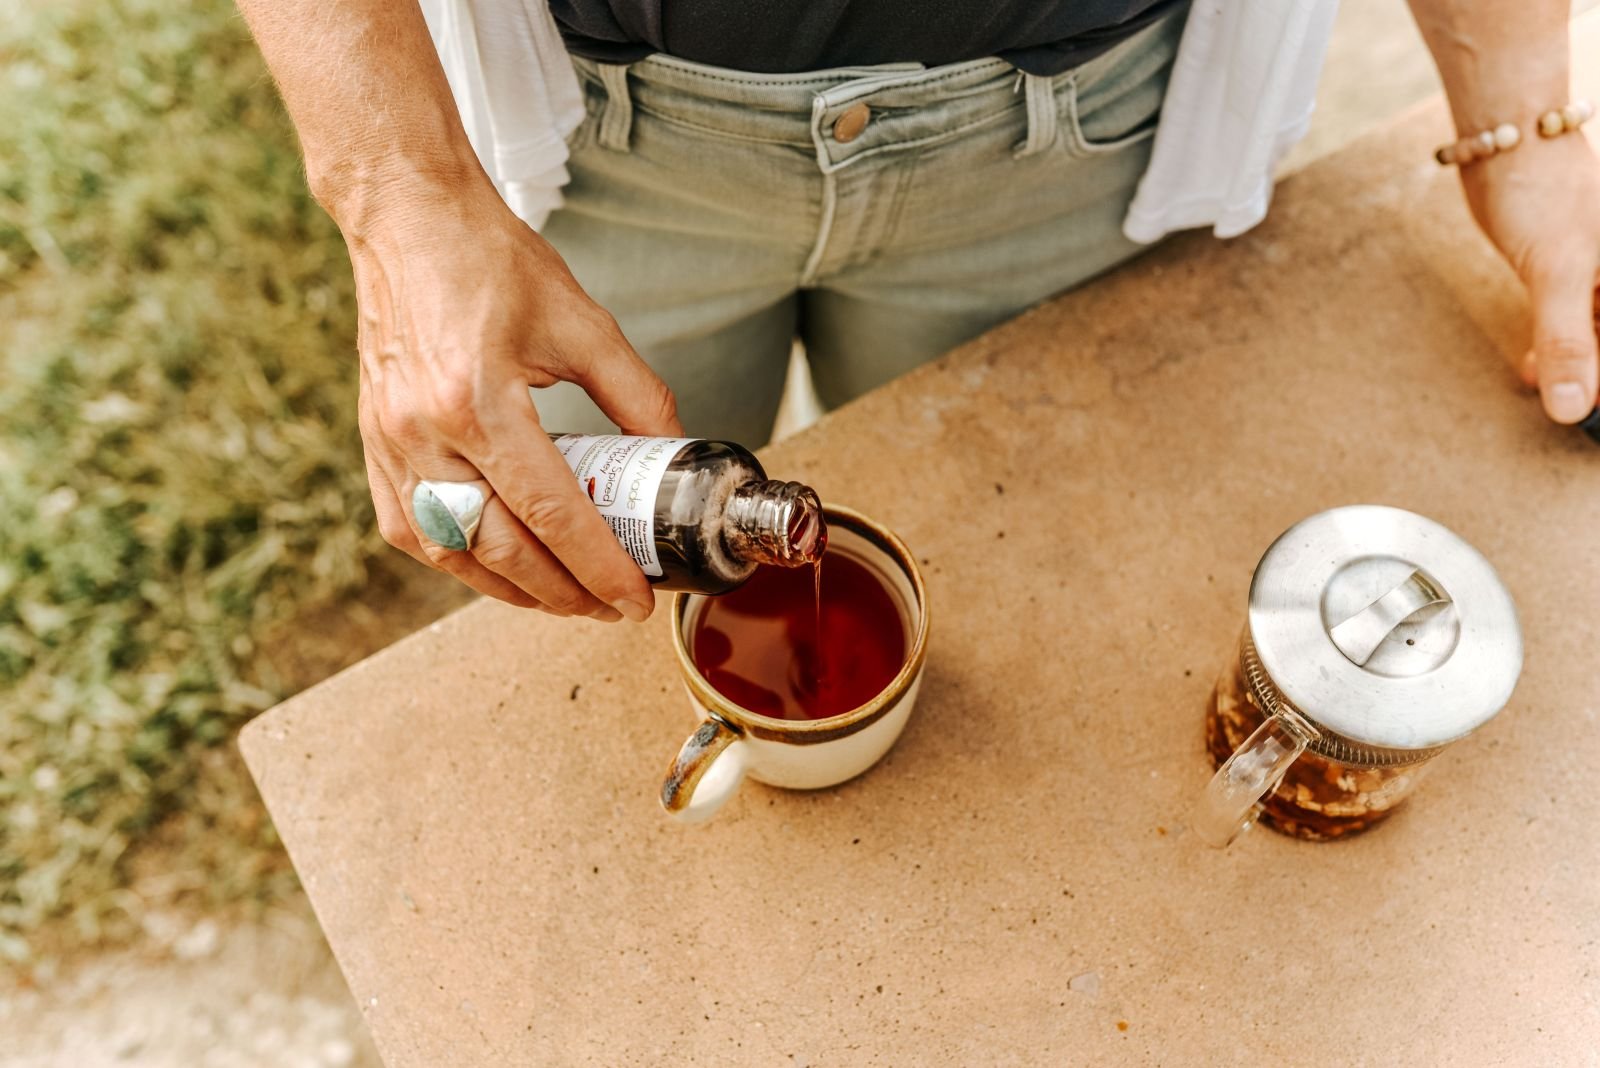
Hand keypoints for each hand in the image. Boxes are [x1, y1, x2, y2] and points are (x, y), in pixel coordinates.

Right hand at [349, 180, 680, 619]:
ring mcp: (389, 442)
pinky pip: (410, 528)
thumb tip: (673, 454)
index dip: (600, 566)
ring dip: (509, 588)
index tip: (635, 597)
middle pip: (502, 548)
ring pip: (451, 551)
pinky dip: (458, 559)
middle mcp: (425, 432)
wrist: (408, 218)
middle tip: (607, 606)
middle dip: (562, 592)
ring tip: (562, 597)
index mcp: (479, 401)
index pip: (553, 512)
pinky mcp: (373, 443)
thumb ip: (638, 397)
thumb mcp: (583, 324)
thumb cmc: (489, 260)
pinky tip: (497, 566)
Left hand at [1458, 131, 1599, 423]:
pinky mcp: (1586, 275)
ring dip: (1578, 369)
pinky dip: (1563, 349)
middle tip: (1568, 413)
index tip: (1594, 419)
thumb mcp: (1557, 272)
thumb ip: (1566, 342)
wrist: (1511, 144)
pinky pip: (1585, 324)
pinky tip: (1533, 368)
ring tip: (1541, 383)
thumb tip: (1571, 410)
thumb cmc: (1543, 194)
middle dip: (1597, 381)